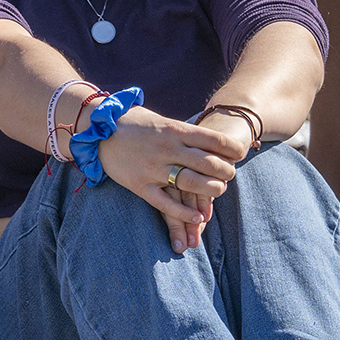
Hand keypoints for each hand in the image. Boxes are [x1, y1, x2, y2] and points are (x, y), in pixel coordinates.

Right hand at [97, 108, 250, 253]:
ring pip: (191, 183)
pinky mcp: (140, 185)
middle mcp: (167, 149)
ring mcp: (153, 168)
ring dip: (211, 189)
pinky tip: (198, 218)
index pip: (212, 139)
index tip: (240, 153)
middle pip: (208, 163)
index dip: (231, 148)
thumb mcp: (162, 120)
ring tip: (219, 190)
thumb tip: (213, 141)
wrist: (98, 130)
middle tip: (230, 174)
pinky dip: (184, 213)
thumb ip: (185, 132)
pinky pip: (166, 202)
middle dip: (226, 170)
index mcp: (174, 130)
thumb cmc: (134, 123)